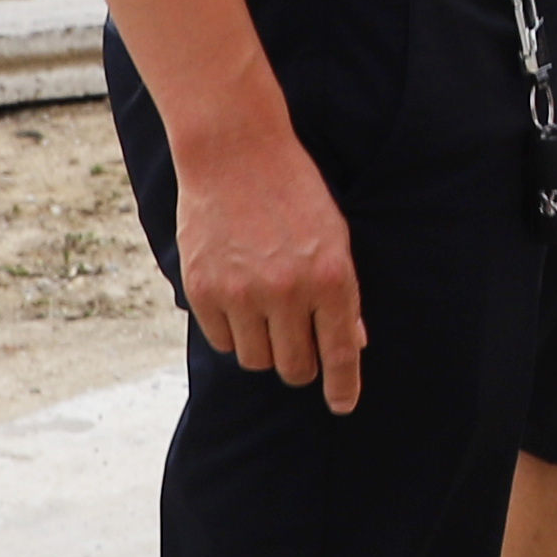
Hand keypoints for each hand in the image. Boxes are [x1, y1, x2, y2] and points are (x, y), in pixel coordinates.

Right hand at [171, 105, 367, 408]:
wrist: (234, 152)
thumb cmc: (293, 192)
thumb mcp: (334, 236)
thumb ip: (343, 293)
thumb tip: (353, 342)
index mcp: (331, 277)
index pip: (340, 353)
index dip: (343, 387)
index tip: (343, 405)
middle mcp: (288, 291)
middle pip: (294, 367)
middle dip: (300, 364)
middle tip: (297, 344)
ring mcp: (242, 293)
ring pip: (256, 359)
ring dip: (263, 346)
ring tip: (264, 310)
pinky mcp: (202, 289)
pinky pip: (221, 340)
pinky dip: (232, 330)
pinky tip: (237, 299)